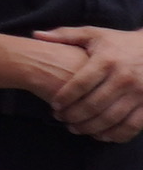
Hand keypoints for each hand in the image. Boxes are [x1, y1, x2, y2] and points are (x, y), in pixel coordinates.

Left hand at [33, 25, 142, 142]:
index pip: (80, 84)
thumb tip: (36, 35)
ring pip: (110, 118)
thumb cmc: (119, 43)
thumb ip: (65, 35)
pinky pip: (132, 126)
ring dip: (90, 128)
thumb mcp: (94, 35)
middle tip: (61, 120)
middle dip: (73, 116)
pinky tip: (101, 135)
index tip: (54, 106)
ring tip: (75, 128)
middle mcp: (123, 77)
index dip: (64, 98)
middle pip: (93, 105)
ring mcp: (139, 93)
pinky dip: (115, 135)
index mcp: (107, 60)